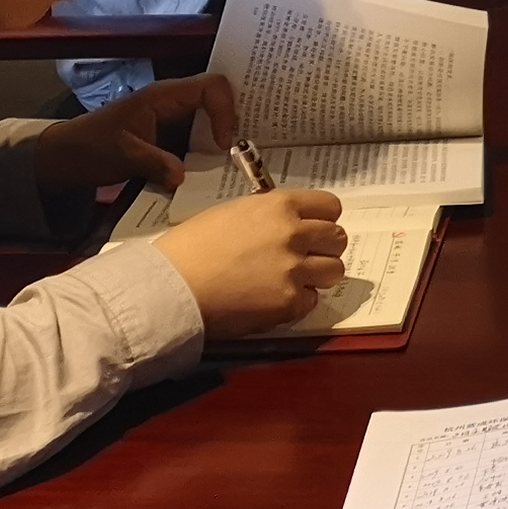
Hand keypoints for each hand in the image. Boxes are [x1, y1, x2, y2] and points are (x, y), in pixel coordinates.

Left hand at [26, 74, 237, 198]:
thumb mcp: (122, 156)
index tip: (225, 143)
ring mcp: (173, 120)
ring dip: (224, 140)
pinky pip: (199, 139)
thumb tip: (182, 178)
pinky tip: (215, 172)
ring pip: (211, 120)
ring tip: (236, 164)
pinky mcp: (171, 138)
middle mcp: (173, 103)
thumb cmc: (91, 148)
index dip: (226, 110)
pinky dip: (210, 153)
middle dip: (235, 121)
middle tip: (245, 150)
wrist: (67, 159)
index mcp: (163, 96)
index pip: (211, 86)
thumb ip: (154, 164)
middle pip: (218, 100)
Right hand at [150, 188, 349, 333]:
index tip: (314, 230)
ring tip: (293, 281)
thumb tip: (288, 224)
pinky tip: (274, 301)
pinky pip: (311, 301)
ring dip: (318, 276)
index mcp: (279, 205)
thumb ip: (269, 216)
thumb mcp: (233, 213)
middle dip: (325, 248)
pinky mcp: (288, 302)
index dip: (323, 220)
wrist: (170, 286)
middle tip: (305, 258)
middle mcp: (293, 233)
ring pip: (334, 271)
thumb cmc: (191, 247)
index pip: (330, 206)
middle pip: (337, 238)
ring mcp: (293, 269)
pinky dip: (298, 303)